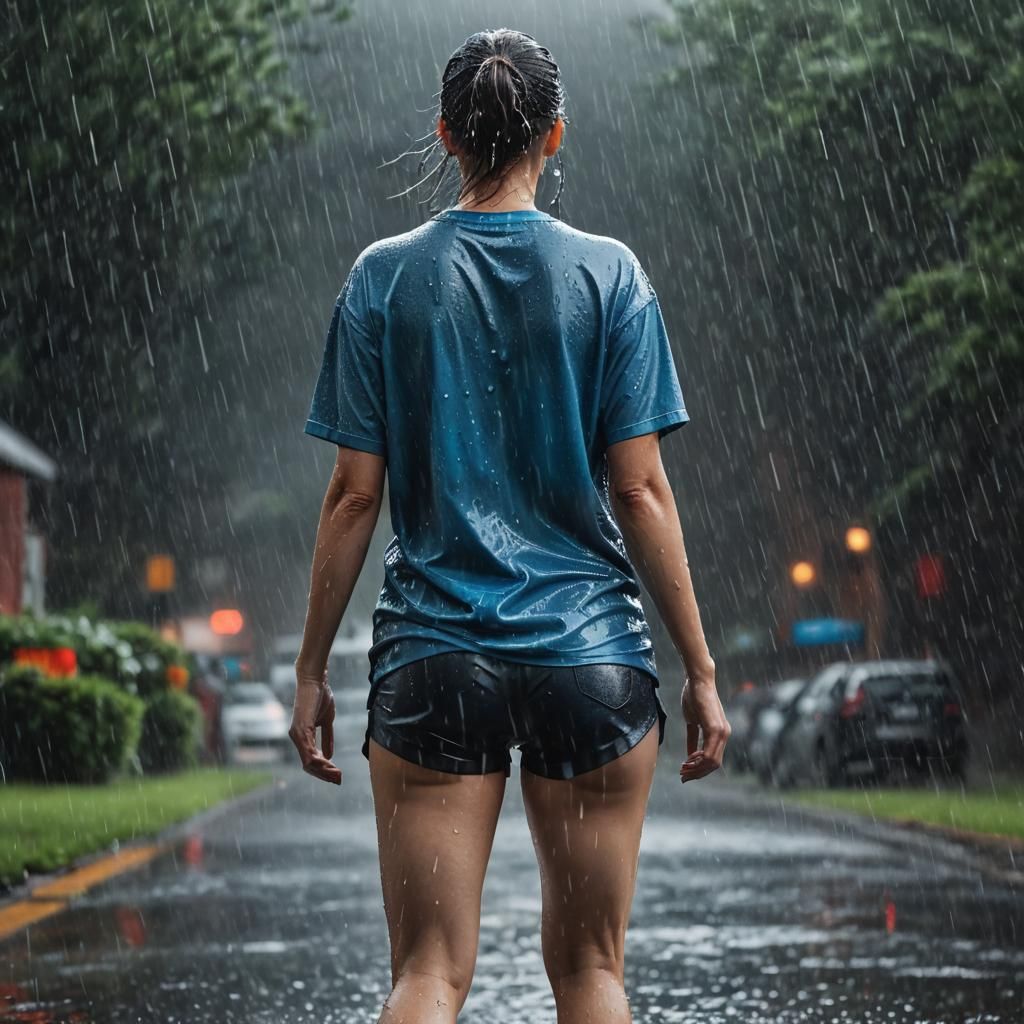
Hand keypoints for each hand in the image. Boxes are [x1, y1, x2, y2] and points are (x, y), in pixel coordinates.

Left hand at [289, 669, 341, 784]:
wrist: (315, 680)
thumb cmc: (320, 696)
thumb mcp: (327, 721)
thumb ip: (327, 738)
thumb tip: (330, 755)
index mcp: (302, 736)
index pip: (310, 761)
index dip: (323, 770)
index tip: (337, 775)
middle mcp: (296, 737)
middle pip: (308, 766)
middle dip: (324, 775)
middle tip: (339, 779)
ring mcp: (297, 734)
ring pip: (308, 763)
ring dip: (324, 771)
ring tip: (338, 774)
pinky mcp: (301, 729)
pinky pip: (309, 752)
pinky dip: (320, 761)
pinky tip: (331, 764)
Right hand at [680, 673, 729, 783]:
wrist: (697, 680)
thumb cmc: (694, 697)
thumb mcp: (692, 722)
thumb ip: (693, 739)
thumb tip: (691, 756)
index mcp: (720, 733)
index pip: (713, 759)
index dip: (700, 769)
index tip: (685, 771)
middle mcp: (724, 734)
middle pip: (714, 765)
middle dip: (697, 773)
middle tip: (683, 775)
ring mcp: (722, 732)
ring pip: (712, 762)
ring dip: (697, 769)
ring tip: (683, 769)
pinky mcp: (715, 728)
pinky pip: (709, 753)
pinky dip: (698, 760)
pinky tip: (687, 760)